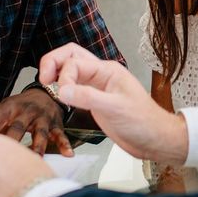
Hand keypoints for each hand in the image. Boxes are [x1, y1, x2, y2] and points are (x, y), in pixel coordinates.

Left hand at [0, 87, 72, 155]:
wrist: (45, 93)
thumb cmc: (20, 106)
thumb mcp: (4, 110)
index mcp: (9, 109)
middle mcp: (26, 112)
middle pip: (18, 128)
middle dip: (12, 142)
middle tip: (4, 159)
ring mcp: (42, 118)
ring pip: (40, 134)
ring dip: (38, 147)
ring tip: (35, 159)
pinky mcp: (55, 125)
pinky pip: (60, 135)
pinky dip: (64, 145)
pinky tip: (67, 154)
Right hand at [39, 43, 187, 163]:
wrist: (154, 140)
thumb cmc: (143, 122)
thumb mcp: (115, 109)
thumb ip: (88, 98)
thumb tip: (61, 90)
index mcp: (108, 70)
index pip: (76, 62)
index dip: (64, 76)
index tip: (61, 94)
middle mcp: (101, 75)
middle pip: (71, 56)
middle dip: (53, 62)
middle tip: (43, 79)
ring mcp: (97, 87)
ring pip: (71, 70)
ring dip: (57, 73)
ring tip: (47, 85)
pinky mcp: (94, 101)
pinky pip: (74, 87)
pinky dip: (62, 87)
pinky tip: (58, 96)